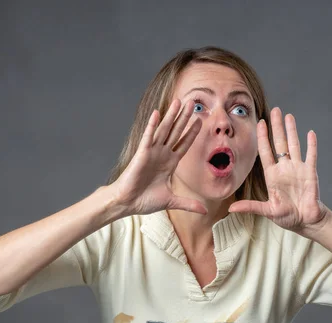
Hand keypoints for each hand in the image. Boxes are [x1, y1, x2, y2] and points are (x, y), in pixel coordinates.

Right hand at [111, 98, 206, 215]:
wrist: (127, 203)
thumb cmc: (144, 200)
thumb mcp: (171, 201)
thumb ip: (188, 204)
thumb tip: (204, 212)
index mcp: (170, 163)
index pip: (184, 144)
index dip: (192, 132)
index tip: (200, 121)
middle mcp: (162, 154)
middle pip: (176, 132)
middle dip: (185, 118)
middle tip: (193, 103)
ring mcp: (152, 152)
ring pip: (164, 130)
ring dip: (171, 116)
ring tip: (179, 101)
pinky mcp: (141, 154)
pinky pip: (148, 137)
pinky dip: (152, 125)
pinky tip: (157, 113)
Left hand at [228, 107, 327, 233]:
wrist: (305, 221)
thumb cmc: (287, 216)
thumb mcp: (267, 211)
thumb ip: (251, 207)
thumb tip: (230, 209)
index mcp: (272, 175)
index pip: (265, 152)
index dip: (262, 137)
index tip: (260, 123)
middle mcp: (284, 168)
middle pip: (279, 143)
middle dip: (276, 127)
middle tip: (275, 110)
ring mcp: (298, 169)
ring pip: (294, 145)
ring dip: (292, 131)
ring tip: (289, 116)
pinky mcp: (310, 173)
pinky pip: (311, 156)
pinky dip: (311, 145)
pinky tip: (310, 133)